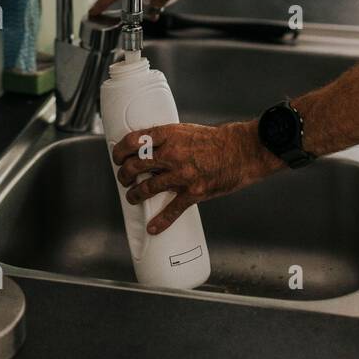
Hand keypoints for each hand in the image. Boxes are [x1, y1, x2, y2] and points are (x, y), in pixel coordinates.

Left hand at [112, 119, 282, 233]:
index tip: (117, 157)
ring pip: (147, 187)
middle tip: (124, 178)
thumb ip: (168, 140)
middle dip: (124, 174)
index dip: (120, 150)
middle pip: (136, 165)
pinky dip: (161, 221)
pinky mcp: (194, 191)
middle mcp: (172, 153)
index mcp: (169, 135)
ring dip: (135, 194)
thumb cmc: (216, 140)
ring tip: (133, 197)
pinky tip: (153, 228)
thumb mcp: (186, 131)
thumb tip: (150, 151)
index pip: (134, 141)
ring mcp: (182, 174)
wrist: (241, 151)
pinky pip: (172, 209)